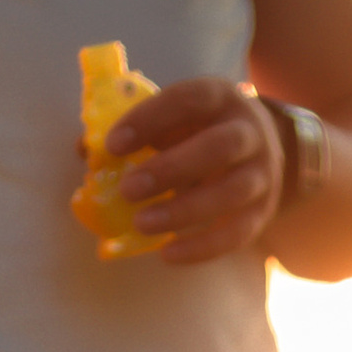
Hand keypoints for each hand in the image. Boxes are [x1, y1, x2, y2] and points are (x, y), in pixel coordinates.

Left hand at [108, 76, 284, 263]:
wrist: (266, 149)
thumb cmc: (202, 130)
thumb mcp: (176, 118)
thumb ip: (137, 129)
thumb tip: (86, 151)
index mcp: (220, 98)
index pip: (187, 101)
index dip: (149, 121)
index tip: (112, 145)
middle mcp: (248, 132)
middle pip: (217, 148)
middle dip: (170, 170)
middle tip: (128, 191)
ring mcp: (262, 173)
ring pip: (230, 193)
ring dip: (183, 211)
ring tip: (141, 224)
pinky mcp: (263, 211)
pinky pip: (237, 233)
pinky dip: (202, 247)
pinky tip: (167, 253)